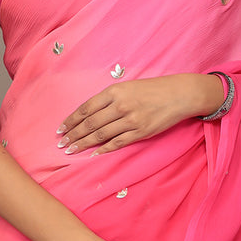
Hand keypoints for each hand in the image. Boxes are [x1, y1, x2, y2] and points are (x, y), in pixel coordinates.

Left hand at [56, 73, 223, 154]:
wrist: (179, 94)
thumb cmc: (153, 89)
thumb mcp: (128, 87)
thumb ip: (110, 98)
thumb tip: (90, 113)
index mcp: (115, 91)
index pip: (86, 108)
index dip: (71, 120)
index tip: (61, 128)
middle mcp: (120, 105)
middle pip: (90, 123)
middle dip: (73, 134)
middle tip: (62, 144)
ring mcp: (130, 120)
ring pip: (100, 135)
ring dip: (83, 144)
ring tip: (71, 150)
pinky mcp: (140, 132)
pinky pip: (117, 143)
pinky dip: (103, 149)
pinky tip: (92, 154)